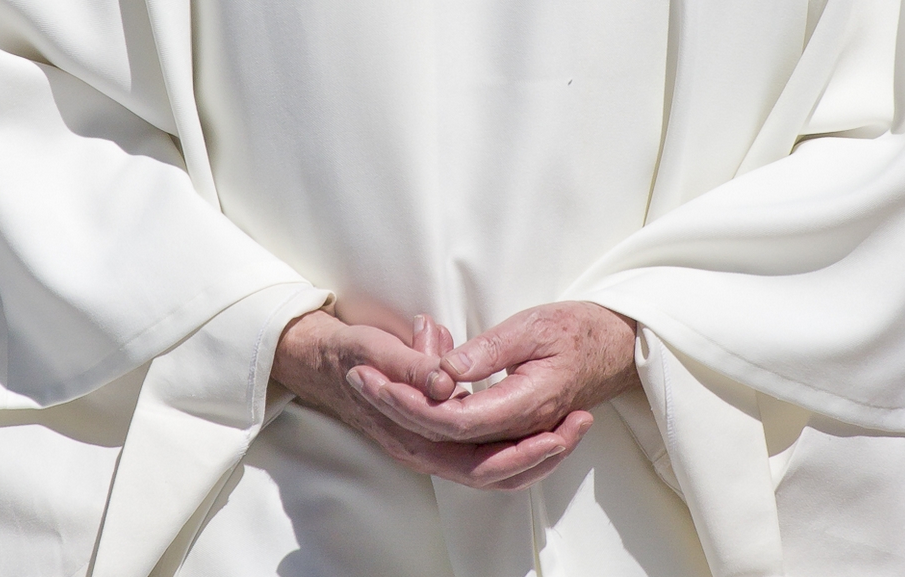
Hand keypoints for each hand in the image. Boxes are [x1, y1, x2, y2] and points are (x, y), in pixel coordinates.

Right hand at [272, 310, 590, 489]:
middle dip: (541, 454)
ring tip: (574, 425)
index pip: (477, 457)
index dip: (524, 445)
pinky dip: (518, 449)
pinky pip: (485, 459)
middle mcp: (422, 453)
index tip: (561, 424)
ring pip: (493, 472)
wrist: (325, 364)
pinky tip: (545, 426)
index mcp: (409, 434)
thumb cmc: (352, 354)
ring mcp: (430, 452)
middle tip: (580, 424)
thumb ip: (412, 364)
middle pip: (493, 474)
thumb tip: (445, 380)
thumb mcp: (376, 348)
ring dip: (535, 455)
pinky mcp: (438, 443)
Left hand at [351, 302, 639, 443]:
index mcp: (526, 404)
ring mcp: (516, 434)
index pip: (456, 421)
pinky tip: (408, 399)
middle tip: (362, 381)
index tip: (378, 379)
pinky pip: (465, 442)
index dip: (412, 404)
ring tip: (376, 389)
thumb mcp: (535, 326)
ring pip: (452, 447)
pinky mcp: (511, 430)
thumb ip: (490, 350)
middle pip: (446, 442)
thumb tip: (445, 370)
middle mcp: (520, 429)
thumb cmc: (578, 330)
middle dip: (397, 414)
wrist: (615, 347)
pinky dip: (430, 423)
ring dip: (409, 423)